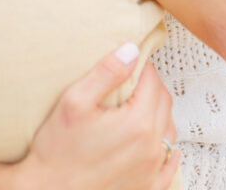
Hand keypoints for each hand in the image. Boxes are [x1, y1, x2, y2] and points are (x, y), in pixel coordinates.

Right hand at [23, 45, 178, 189]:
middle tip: (134, 78)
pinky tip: (162, 146)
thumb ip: (106, 72)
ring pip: (168, 130)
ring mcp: (151, 171)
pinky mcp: (146, 188)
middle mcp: (150, 147)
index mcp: (137, 123)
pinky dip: (167, 150)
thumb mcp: (75, 101)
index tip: (131, 60)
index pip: (152, 81)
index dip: (142, 65)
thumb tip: (132, 50)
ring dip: (159, 113)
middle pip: (163, 102)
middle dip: (151, 85)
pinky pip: (168, 166)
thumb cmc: (57, 150)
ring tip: (141, 104)